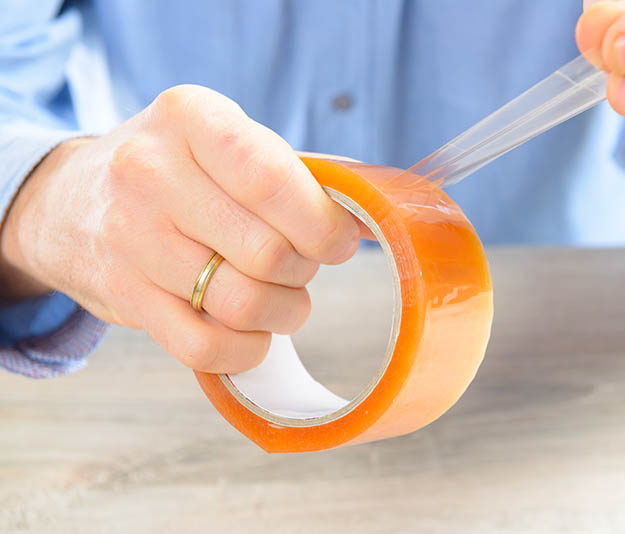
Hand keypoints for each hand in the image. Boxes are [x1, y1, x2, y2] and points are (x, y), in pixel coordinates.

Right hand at [0, 85, 359, 372]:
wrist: (69, 201)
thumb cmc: (176, 171)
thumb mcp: (222, 141)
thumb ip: (291, 174)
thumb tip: (361, 221)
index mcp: (190, 117)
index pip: (273, 182)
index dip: (323, 225)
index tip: (340, 243)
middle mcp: (150, 171)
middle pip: (268, 251)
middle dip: (305, 270)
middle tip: (301, 266)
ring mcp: (129, 236)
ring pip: (242, 303)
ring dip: (284, 311)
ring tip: (282, 298)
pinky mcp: (122, 294)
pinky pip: (205, 347)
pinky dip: (246, 348)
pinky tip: (252, 330)